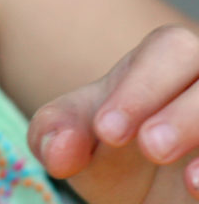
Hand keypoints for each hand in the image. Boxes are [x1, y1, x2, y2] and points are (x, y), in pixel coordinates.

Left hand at [28, 24, 198, 202]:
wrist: (146, 200)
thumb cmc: (112, 159)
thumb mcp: (75, 146)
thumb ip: (55, 136)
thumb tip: (59, 149)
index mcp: (166, 63)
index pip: (167, 50)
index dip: (141, 89)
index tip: (106, 132)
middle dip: (184, 113)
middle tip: (150, 149)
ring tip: (190, 184)